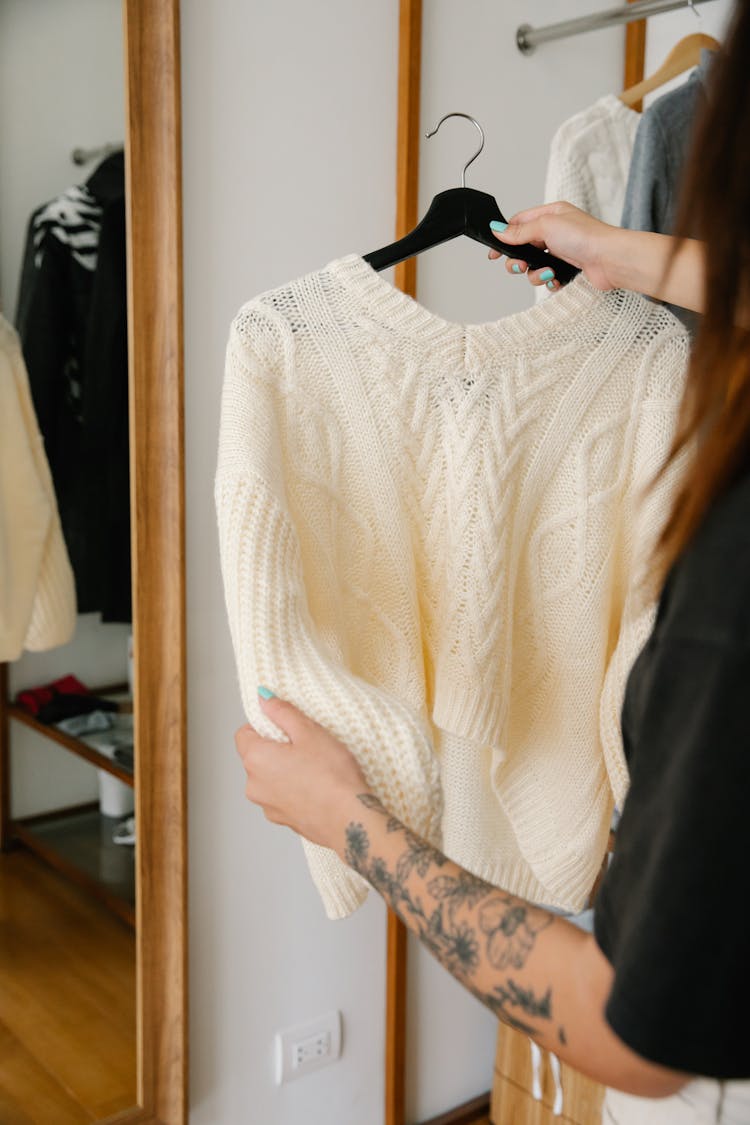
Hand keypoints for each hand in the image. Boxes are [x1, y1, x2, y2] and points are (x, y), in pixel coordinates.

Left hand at [234, 690, 372, 849]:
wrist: (349, 820)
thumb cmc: (331, 776)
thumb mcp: (309, 732)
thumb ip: (282, 712)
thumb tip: (264, 699)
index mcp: (256, 759)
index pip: (243, 734)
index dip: (263, 725)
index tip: (286, 725)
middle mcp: (254, 785)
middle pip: (257, 756)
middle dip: (278, 747)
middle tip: (307, 745)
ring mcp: (268, 806)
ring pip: (271, 778)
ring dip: (286, 769)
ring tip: (316, 768)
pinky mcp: (284, 820)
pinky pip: (283, 796)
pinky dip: (295, 789)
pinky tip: (318, 786)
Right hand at [489, 201, 621, 292]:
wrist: (610, 260)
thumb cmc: (586, 237)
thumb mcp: (546, 226)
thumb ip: (520, 231)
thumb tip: (498, 230)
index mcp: (551, 215)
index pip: (519, 223)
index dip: (505, 236)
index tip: (494, 252)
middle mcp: (556, 232)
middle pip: (524, 248)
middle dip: (518, 260)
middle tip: (520, 266)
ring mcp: (562, 252)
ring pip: (535, 266)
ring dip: (536, 274)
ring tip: (547, 273)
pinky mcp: (569, 269)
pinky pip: (549, 278)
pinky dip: (550, 282)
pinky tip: (557, 279)